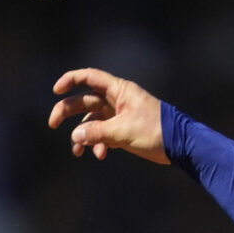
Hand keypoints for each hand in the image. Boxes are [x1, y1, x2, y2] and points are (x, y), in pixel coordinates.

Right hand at [48, 67, 168, 162]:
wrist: (180, 145)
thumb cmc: (156, 131)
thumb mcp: (124, 132)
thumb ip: (98, 133)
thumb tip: (75, 137)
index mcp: (119, 91)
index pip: (89, 77)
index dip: (70, 80)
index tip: (56, 91)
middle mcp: (117, 100)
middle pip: (85, 100)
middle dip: (67, 112)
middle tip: (52, 124)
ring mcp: (120, 115)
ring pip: (92, 121)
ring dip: (83, 135)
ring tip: (77, 151)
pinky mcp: (124, 130)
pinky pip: (104, 134)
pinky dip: (99, 144)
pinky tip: (99, 155)